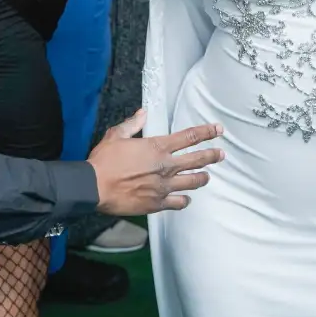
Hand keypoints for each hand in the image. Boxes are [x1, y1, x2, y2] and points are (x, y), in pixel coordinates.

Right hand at [87, 109, 224, 214]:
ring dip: (203, 178)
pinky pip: (179, 203)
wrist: (94, 187)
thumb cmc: (104, 161)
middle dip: (213, 156)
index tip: (218, 130)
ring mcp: (163, 186)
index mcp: (157, 147)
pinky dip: (185, 200)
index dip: (207, 132)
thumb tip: (142, 113)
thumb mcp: (116, 136)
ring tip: (207, 176)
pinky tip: (186, 199)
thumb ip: (132, 124)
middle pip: (198, 160)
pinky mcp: (157, 204)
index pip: (189, 137)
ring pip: (193, 182)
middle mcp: (166, 166)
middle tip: (221, 154)